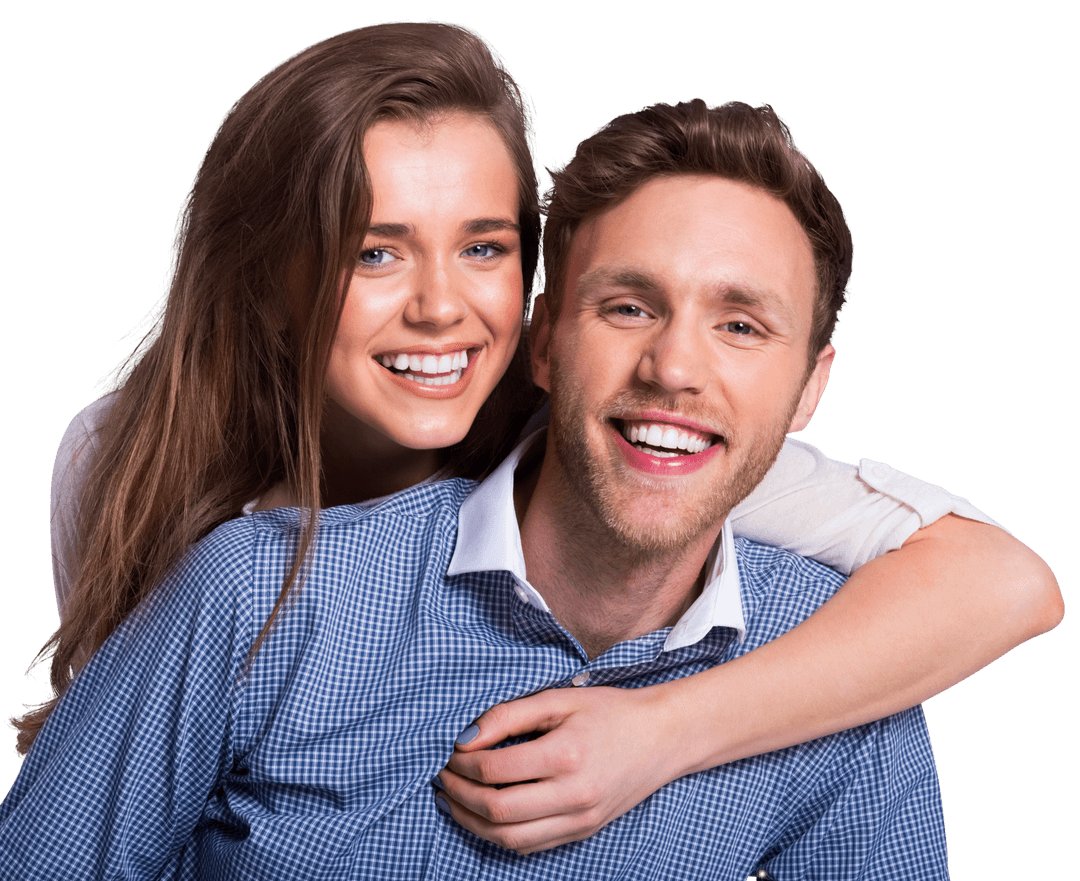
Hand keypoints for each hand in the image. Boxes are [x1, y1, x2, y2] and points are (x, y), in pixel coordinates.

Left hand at [437, 685, 682, 853]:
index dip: (461, 763)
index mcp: (566, 755)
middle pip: (496, 810)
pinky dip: (499, 835)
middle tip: (441, 775)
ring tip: (453, 799)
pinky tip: (483, 816)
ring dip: (472, 822)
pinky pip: (530, 846)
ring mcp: (579, 819)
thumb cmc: (609, 711)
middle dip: (459, 794)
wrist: (662, 737)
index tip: (448, 750)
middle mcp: (573, 795)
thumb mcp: (558, 699)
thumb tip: (465, 738)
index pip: (495, 769)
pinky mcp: (582, 831)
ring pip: (509, 838)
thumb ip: (509, 716)